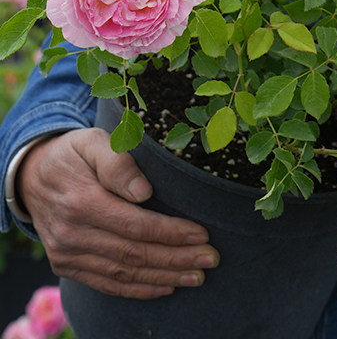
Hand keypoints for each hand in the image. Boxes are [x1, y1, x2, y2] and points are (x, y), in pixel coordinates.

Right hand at [16, 128, 219, 298]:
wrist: (31, 176)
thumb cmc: (73, 153)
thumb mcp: (92, 142)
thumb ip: (117, 162)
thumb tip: (144, 191)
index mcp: (81, 202)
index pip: (135, 225)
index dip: (170, 233)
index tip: (201, 235)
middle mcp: (72, 234)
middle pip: (133, 254)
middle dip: (176, 259)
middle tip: (210, 259)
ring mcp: (67, 254)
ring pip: (123, 274)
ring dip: (163, 278)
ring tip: (196, 277)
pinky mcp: (67, 266)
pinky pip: (106, 284)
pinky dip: (137, 289)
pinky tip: (165, 286)